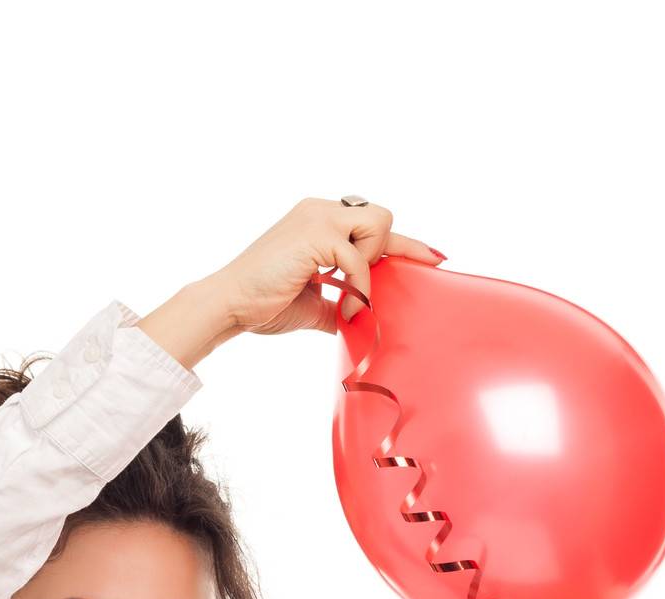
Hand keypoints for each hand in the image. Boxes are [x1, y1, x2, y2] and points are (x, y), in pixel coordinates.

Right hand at [210, 197, 443, 333]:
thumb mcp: (311, 305)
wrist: (229, 305)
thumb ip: (339, 305)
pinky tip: (342, 303)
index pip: (372, 226)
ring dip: (368, 264)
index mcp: (319, 221)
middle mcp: (319, 210)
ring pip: (378, 224)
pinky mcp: (314, 233)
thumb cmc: (261, 304)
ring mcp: (317, 217)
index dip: (405, 243)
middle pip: (382, 217)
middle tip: (354, 288)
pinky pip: (358, 257)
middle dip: (380, 254)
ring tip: (341, 290)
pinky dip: (357, 284)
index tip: (435, 258)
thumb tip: (359, 322)